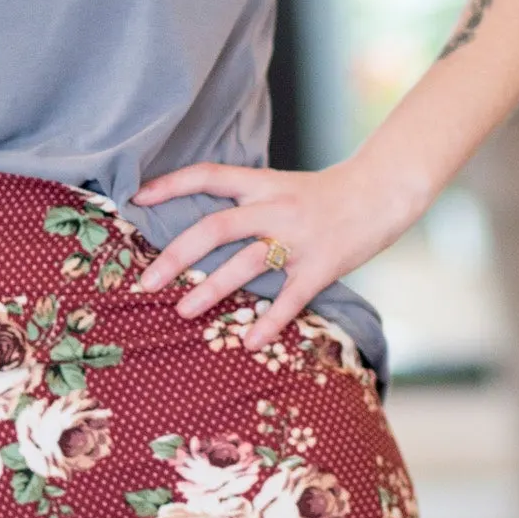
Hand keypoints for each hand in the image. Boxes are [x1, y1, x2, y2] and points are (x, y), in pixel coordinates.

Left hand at [130, 154, 422, 348]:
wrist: (382, 191)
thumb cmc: (327, 195)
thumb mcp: (282, 186)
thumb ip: (248, 202)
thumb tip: (201, 228)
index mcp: (262, 184)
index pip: (208, 175)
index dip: (170, 185)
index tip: (136, 200)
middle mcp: (275, 208)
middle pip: (216, 227)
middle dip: (177, 255)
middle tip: (147, 282)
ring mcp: (299, 238)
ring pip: (247, 263)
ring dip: (212, 289)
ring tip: (183, 312)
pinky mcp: (322, 266)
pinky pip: (291, 298)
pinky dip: (269, 322)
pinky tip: (249, 342)